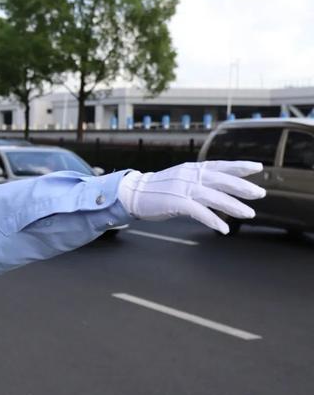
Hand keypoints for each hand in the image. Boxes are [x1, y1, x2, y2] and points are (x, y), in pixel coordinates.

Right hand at [118, 161, 265, 233]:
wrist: (134, 192)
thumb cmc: (156, 188)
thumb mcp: (180, 178)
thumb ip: (197, 181)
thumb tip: (216, 188)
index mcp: (192, 168)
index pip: (221, 165)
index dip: (240, 166)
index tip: (258, 168)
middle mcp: (190, 175)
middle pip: (223, 180)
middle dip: (243, 187)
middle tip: (260, 194)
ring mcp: (184, 188)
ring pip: (215, 196)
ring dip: (234, 206)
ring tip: (248, 214)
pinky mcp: (177, 202)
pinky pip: (200, 212)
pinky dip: (214, 221)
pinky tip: (223, 229)